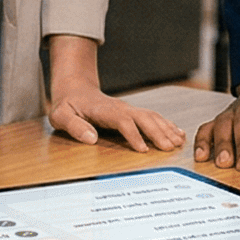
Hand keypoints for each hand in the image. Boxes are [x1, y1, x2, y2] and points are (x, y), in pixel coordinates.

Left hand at [46, 86, 187, 151]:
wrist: (75, 89)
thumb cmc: (67, 105)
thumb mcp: (60, 115)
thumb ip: (74, 126)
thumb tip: (91, 138)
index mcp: (104, 110)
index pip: (123, 121)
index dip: (134, 135)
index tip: (143, 150)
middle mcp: (120, 108)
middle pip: (144, 118)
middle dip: (158, 133)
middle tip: (169, 148)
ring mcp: (128, 109)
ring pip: (152, 117)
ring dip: (166, 129)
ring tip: (179, 143)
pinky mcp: (133, 112)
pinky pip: (154, 117)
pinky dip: (167, 125)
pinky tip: (178, 134)